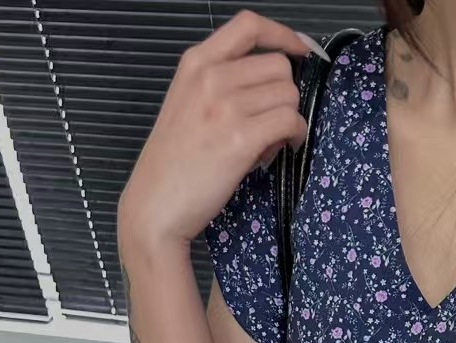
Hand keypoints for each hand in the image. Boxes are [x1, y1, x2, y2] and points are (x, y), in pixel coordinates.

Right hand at [118, 11, 319, 249]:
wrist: (156, 203)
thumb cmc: (174, 161)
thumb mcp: (187, 103)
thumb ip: (222, 84)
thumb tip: (272, 85)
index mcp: (196, 62)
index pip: (248, 25)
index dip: (282, 34)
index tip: (299, 50)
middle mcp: (211, 77)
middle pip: (279, 66)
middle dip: (285, 95)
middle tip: (269, 123)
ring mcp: (226, 106)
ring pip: (289, 95)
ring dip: (288, 119)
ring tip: (266, 142)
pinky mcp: (241, 139)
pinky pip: (290, 121)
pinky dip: (294, 136)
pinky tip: (279, 150)